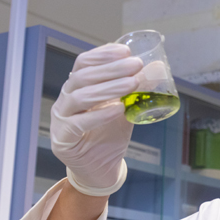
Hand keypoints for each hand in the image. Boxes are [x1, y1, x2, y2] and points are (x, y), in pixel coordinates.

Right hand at [50, 43, 142, 195]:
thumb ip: (137, 90)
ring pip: (79, 97)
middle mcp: (66, 100)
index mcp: (78, 88)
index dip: (103, 54)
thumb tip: (158, 68)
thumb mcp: (127, 109)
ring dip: (108, 88)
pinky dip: (100, 115)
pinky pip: (78, 124)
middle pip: (83, 77)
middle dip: (111, 69)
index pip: (84, 63)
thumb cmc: (110, 135)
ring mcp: (61, 119)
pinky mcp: (63, 139)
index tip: (126, 50)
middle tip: (135, 65)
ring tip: (131, 84)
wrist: (102, 168)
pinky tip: (118, 109)